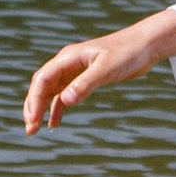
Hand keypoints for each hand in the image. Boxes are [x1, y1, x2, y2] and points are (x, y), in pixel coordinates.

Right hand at [23, 12, 175, 135]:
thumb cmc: (127, 53)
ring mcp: (75, 70)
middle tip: (30, 130)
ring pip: (50, 91)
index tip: (33, 121)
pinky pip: (64, 94)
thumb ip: (85, 84)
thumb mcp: (106, 70)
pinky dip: (57, 108)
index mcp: (68, 58)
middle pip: (41, 86)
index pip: (42, 79)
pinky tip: (54, 123)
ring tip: (35, 130)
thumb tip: (64, 101)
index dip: (34, 101)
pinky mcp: (85, 78)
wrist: (145, 45)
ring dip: (42, 109)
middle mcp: (67, 63)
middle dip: (33, 107)